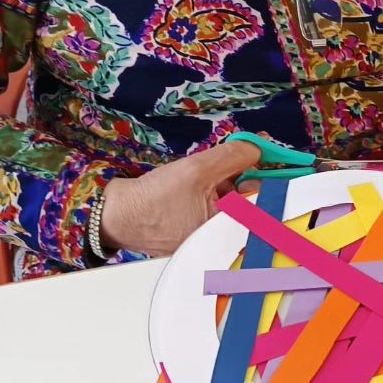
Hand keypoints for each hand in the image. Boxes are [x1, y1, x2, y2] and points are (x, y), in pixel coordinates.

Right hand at [99, 139, 261, 257]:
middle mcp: (223, 235)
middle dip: (241, 175)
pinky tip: (192, 184)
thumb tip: (259, 147)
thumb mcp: (197, 169)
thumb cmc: (153, 200)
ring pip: (230, 199)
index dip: (266, 174)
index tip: (263, 154)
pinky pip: (215, 204)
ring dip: (224, 181)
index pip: (265, 199)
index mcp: (228, 228)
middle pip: (249, 198)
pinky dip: (211, 190)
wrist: (116, 217)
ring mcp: (209, 234)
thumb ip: (233, 156)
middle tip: (229, 160)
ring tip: (201, 174)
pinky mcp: (197, 229)